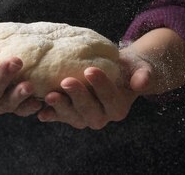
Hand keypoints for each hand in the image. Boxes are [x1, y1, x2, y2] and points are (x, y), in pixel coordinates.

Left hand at [36, 53, 151, 129]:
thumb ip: (143, 75)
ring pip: (73, 117)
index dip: (100, 86)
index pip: (110, 98)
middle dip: (78, 97)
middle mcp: (102, 116)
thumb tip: (141, 81)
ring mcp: (85, 117)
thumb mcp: (141, 68)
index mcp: (118, 108)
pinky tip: (40, 111)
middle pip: (90, 111)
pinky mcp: (70, 114)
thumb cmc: (129, 68)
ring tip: (49, 95)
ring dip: (61, 108)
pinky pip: (60, 117)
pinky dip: (50, 115)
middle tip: (66, 81)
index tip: (90, 69)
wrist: (115, 70)